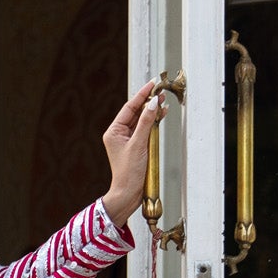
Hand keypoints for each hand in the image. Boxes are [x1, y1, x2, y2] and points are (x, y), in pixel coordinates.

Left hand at [101, 79, 165, 231]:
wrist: (128, 194)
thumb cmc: (129, 172)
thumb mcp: (139, 144)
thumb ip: (146, 122)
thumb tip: (153, 103)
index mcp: (113, 132)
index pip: (129, 108)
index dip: (141, 95)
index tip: (153, 84)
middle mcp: (119, 134)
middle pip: (135, 112)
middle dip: (148, 101)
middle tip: (161, 91)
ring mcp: (128, 141)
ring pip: (141, 120)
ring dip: (152, 111)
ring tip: (164, 100)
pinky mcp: (136, 147)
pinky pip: (145, 130)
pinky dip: (153, 123)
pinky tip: (162, 115)